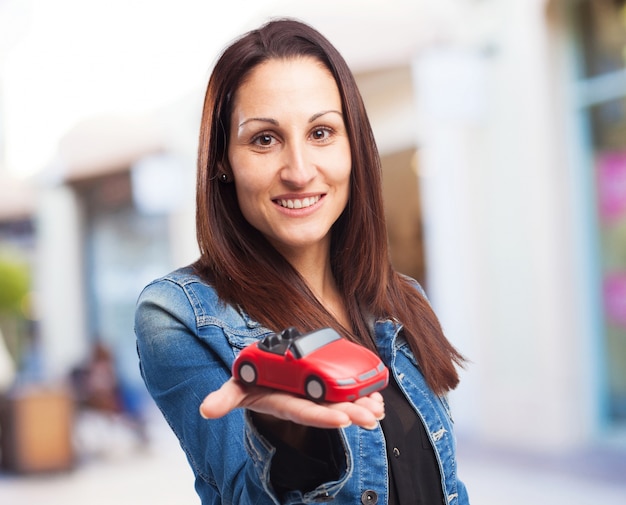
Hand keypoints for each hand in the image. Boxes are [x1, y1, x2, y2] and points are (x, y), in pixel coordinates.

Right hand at [199, 377, 384, 429]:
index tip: (342, 420)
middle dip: (351, 414)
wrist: (264, 375)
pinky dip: (361, 394)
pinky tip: (377, 397)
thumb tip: (206, 410)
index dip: (322, 417)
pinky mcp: (323, 386)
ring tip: (379, 410)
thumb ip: (224, 398)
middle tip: (371, 417)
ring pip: (340, 403)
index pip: (304, 412)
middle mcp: (302, 402)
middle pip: (329, 410)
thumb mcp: (236, 387)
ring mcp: (314, 395)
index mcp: (284, 403)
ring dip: (361, 406)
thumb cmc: (252, 381)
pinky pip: (345, 392)